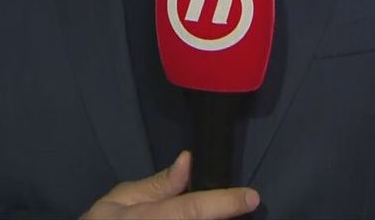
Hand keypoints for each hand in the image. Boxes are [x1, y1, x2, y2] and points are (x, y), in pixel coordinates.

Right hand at [81, 151, 259, 219]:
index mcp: (148, 218)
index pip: (192, 210)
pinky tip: (211, 215)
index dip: (224, 204)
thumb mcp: (122, 198)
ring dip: (216, 219)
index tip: (252, 197)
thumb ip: (159, 185)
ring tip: (221, 207)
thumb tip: (188, 161)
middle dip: (224, 215)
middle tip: (239, 203)